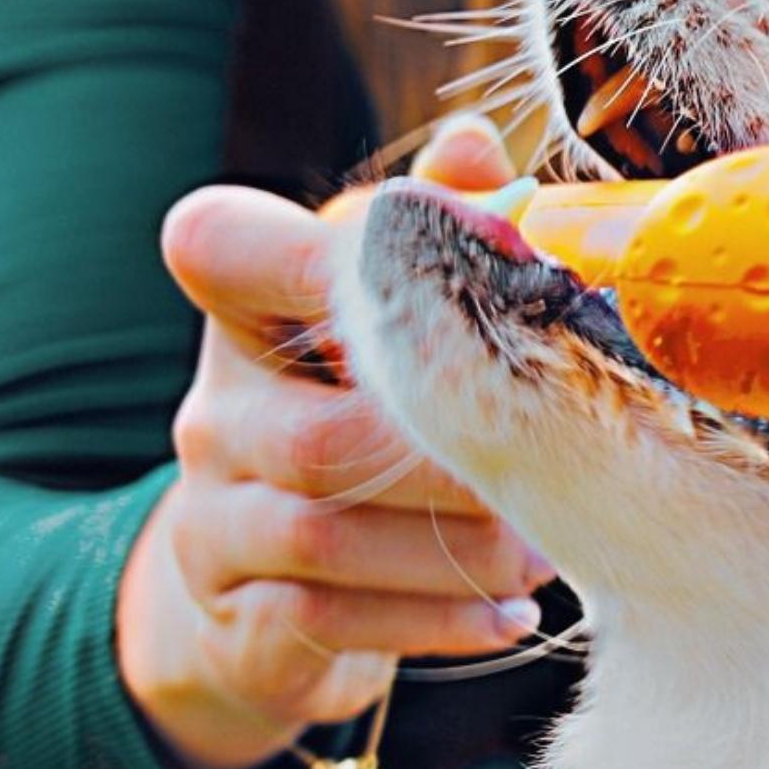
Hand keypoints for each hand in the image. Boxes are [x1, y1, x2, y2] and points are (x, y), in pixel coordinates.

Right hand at [116, 119, 552, 768]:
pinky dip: (437, 621)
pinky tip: (513, 616)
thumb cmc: (364, 422)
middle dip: (452, 468)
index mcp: (248, 317)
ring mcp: (213, 519)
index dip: (302, 252)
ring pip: (327, 537)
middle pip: (323, 438)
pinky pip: (333, 620)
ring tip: (545, 552)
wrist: (270, 588)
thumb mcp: (385, 331)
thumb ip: (429, 238)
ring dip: (455, 550)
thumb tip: (472, 147)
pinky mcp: (240, 614)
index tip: (416, 269)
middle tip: (555, 478)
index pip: (220, 250)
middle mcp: (213, 413)